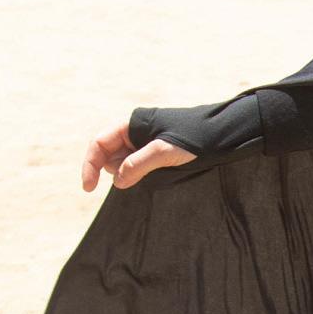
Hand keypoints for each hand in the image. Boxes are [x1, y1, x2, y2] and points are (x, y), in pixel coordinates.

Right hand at [81, 123, 195, 192]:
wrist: (223, 137)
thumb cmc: (195, 139)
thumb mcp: (165, 152)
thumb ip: (139, 164)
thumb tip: (117, 181)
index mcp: (132, 125)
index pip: (99, 143)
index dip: (90, 165)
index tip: (89, 188)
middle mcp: (136, 133)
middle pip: (110, 156)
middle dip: (116, 171)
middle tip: (140, 177)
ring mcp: (146, 145)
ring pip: (125, 165)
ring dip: (131, 175)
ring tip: (157, 174)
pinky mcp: (157, 156)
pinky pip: (140, 169)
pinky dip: (142, 177)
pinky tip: (159, 178)